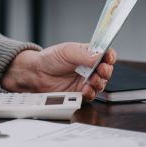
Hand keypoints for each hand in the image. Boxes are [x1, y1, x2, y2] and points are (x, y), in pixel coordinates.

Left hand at [1, 42, 115, 100]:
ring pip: (101, 84)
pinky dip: (90, 93)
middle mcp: (89, 69)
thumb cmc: (50, 59)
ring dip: (99, 82)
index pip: (105, 55)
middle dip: (106, 70)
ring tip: (92, 79)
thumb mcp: (67, 51)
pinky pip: (91, 95)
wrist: (36, 74)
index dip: (109, 56)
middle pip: (106, 71)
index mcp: (88, 55)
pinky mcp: (80, 93)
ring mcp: (86, 81)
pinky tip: (85, 89)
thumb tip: (98, 56)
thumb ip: (84, 53)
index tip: (109, 57)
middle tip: (101, 69)